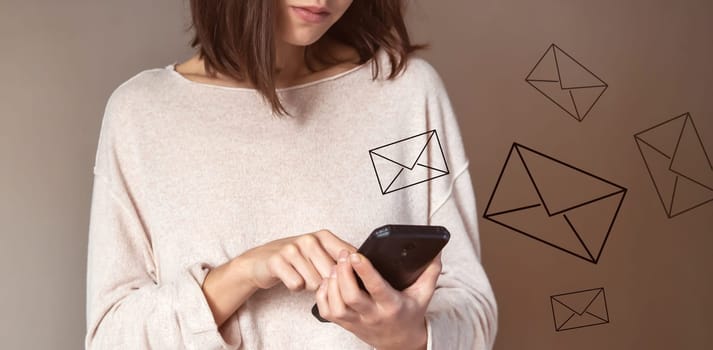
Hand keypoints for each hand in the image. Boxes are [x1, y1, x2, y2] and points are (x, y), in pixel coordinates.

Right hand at [235, 229, 356, 291]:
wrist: (261, 260)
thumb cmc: (297, 259)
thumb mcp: (320, 254)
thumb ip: (340, 259)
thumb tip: (363, 274)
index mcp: (324, 236)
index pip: (348, 258)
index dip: (347, 274)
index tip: (340, 279)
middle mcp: (309, 239)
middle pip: (331, 275)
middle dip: (325, 283)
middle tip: (313, 277)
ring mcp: (292, 248)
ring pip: (315, 282)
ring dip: (308, 286)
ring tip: (301, 276)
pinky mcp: (277, 261)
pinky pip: (296, 285)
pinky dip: (294, 287)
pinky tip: (290, 278)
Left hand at [314, 249, 441, 349]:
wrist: (400, 342)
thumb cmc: (410, 313)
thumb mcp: (424, 294)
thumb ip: (430, 272)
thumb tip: (436, 251)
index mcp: (392, 305)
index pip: (376, 288)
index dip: (365, 271)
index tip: (356, 255)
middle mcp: (372, 315)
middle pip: (351, 296)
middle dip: (344, 273)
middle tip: (344, 254)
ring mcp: (357, 321)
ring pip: (337, 305)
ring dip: (332, 283)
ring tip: (336, 265)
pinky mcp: (345, 324)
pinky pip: (327, 312)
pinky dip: (323, 295)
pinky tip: (329, 281)